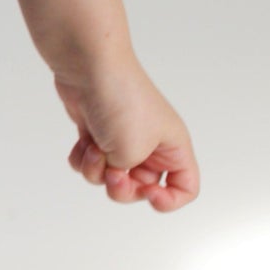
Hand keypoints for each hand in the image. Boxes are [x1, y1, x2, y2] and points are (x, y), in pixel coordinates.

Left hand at [57, 60, 199, 211]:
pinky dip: (83, 159)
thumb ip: (127, 178)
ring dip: (96, 171)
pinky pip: (89, 165)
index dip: (169, 201)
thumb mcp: (132, 152)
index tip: (149, 195)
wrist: (91, 69)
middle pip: (140, 190)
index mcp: (173, 148)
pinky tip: (83, 141)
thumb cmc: (121, 102)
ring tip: (95, 148)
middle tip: (112, 173)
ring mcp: (123, 140)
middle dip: (121, 189)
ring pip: (109, 179)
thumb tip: (111, 175)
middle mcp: (151, 146)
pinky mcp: (98, 135)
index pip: (186, 187)